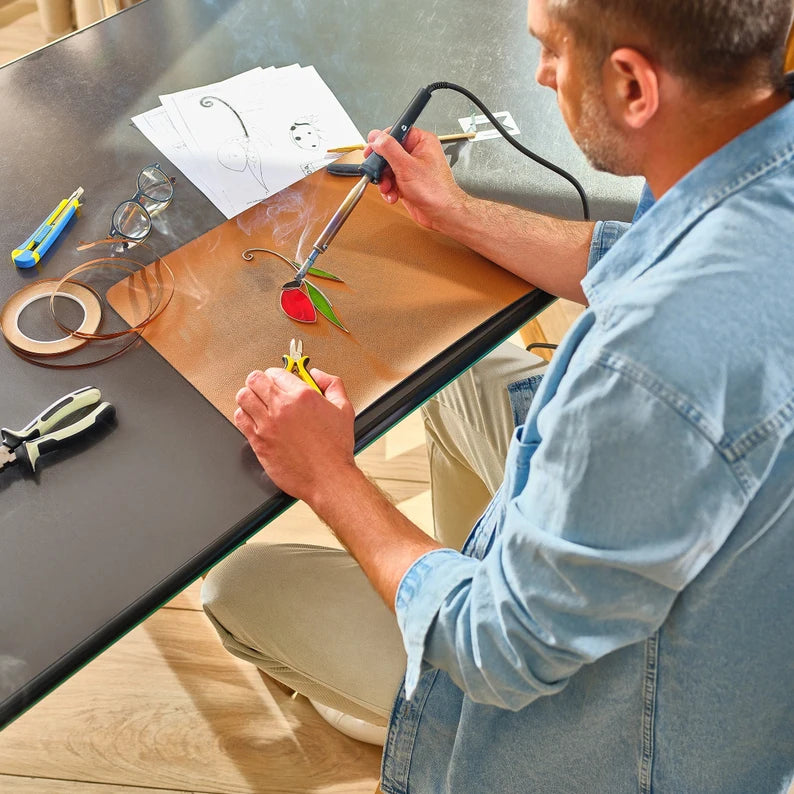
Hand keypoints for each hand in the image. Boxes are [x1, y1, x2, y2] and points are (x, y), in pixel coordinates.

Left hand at [234, 367, 356, 503]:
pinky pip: (240, 418)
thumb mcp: (344, 409)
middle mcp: (282, 408)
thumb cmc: (335, 449)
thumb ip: (331, 384)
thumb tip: (317, 374)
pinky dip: (243, 415)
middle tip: (265, 387)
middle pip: (255, 379)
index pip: (277, 372)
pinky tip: (253, 418)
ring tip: (256, 401)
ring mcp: (268, 425)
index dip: (277, 375)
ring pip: (243, 397)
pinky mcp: (259, 442)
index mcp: (303, 396)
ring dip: (249, 396)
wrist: (328, 478)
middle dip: (260, 381)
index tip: (280, 380)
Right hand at [365, 126, 469, 229]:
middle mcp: (417, 153)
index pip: (397, 133)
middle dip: (381, 167)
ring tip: (388, 188)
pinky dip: (389, 190)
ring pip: (388, 169)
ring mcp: (412, 169)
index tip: (372, 149)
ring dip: (384, 181)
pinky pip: (391, 182)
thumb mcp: (407, 166)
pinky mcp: (407, 182)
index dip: (382, 141)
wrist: (442, 214)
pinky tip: (393, 196)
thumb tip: (376, 137)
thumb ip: (389, 149)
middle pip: (388, 153)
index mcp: (422, 142)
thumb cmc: (436, 191)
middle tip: (377, 173)